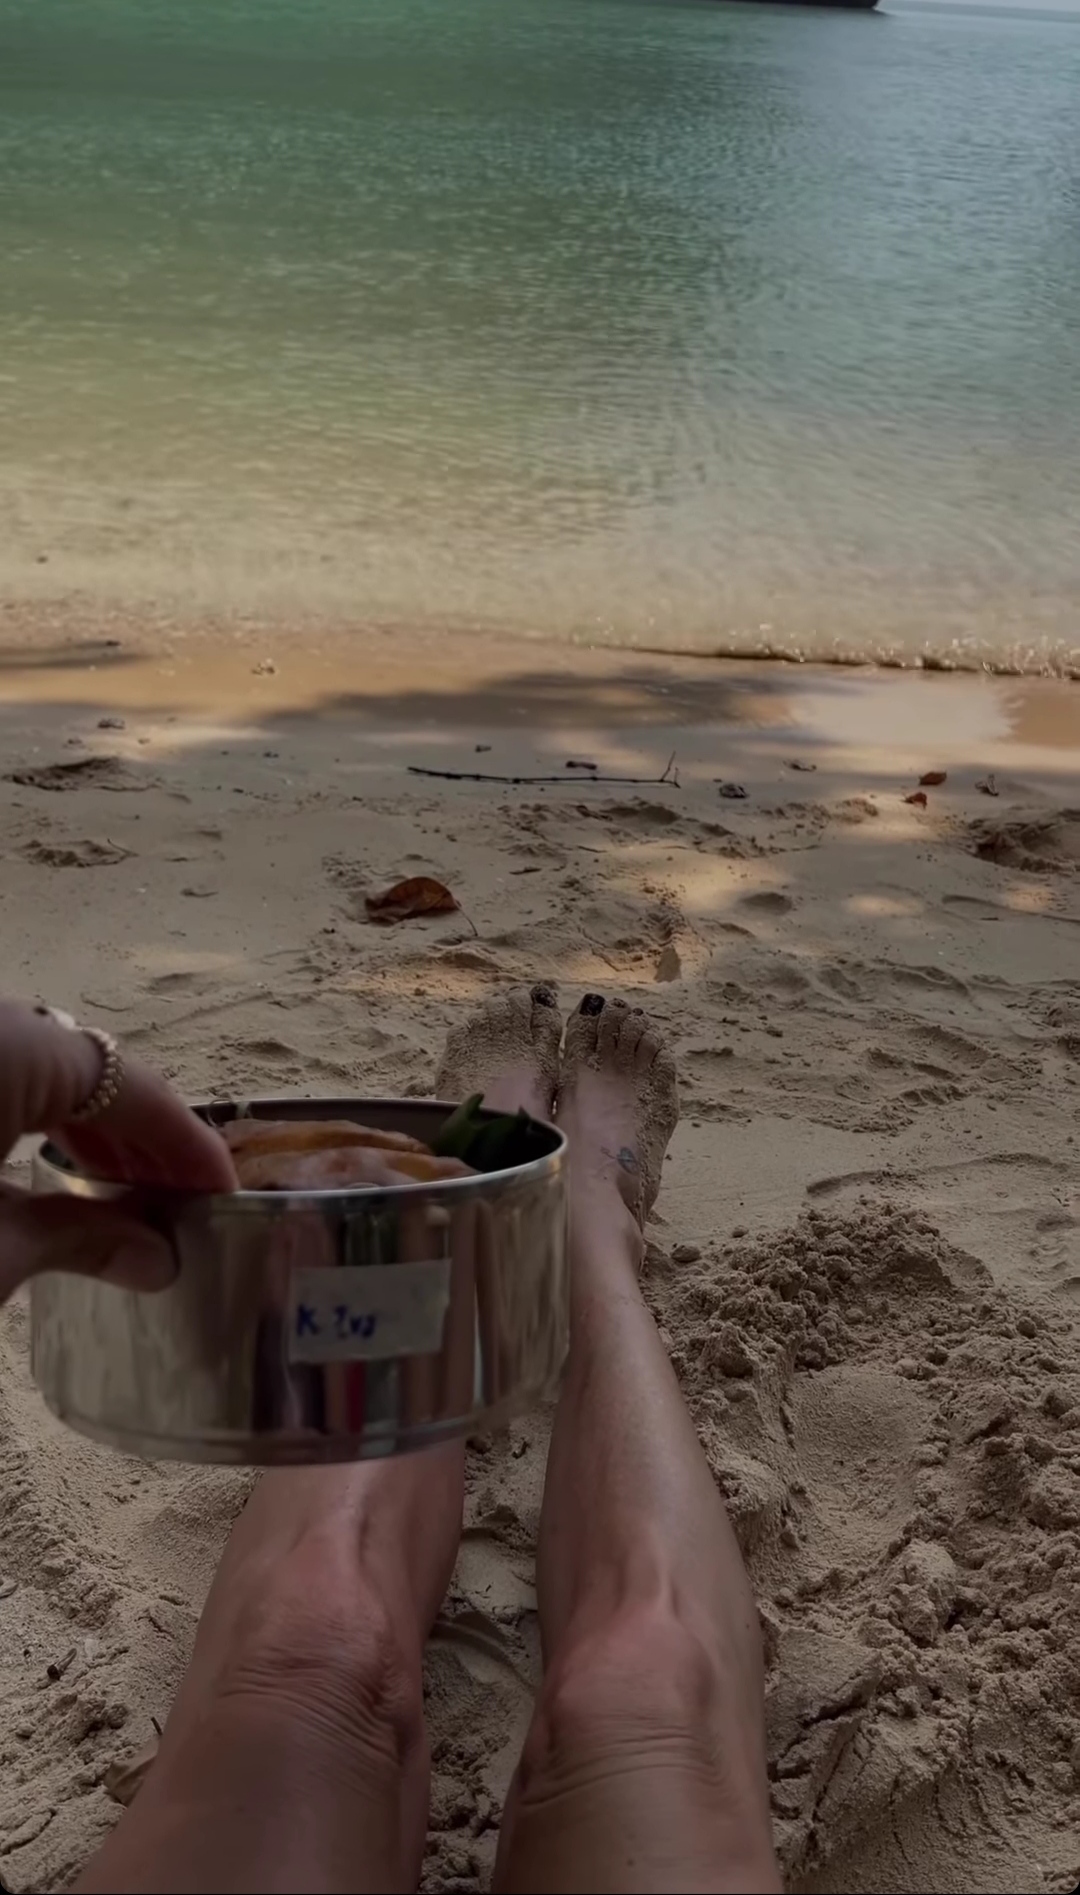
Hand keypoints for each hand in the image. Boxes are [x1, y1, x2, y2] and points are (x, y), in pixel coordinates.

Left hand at [0, 999, 236, 1301]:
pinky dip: (40, 1114)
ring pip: (50, 1069)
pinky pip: (11, 1071)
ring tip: (128, 1196)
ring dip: (94, 1129)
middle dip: (144, 1141)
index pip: (136, 1091)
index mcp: (20, 1050)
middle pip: (96, 1074)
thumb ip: (78, 1240)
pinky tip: (59, 1166)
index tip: (226, 1199)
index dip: (190, 1148)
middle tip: (182, 1208)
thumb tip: (158, 1260)